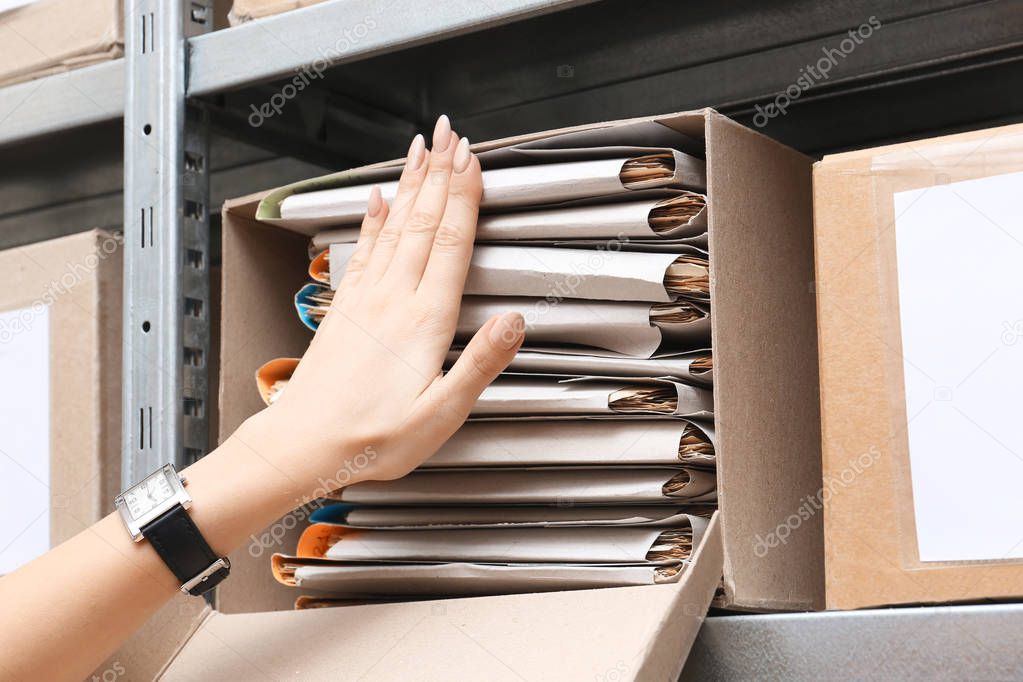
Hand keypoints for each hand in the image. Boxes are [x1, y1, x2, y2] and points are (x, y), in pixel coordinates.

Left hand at [258, 116, 523, 489]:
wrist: (303, 444)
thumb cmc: (371, 437)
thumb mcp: (440, 414)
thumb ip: (479, 364)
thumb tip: (514, 323)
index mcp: (423, 322)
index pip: (450, 244)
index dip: (464, 198)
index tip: (473, 161)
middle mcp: (392, 299)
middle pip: (423, 222)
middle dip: (439, 174)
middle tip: (451, 135)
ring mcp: (365, 300)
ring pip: (394, 227)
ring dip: (410, 184)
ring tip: (421, 149)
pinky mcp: (346, 308)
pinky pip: (364, 250)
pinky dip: (374, 218)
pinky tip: (377, 200)